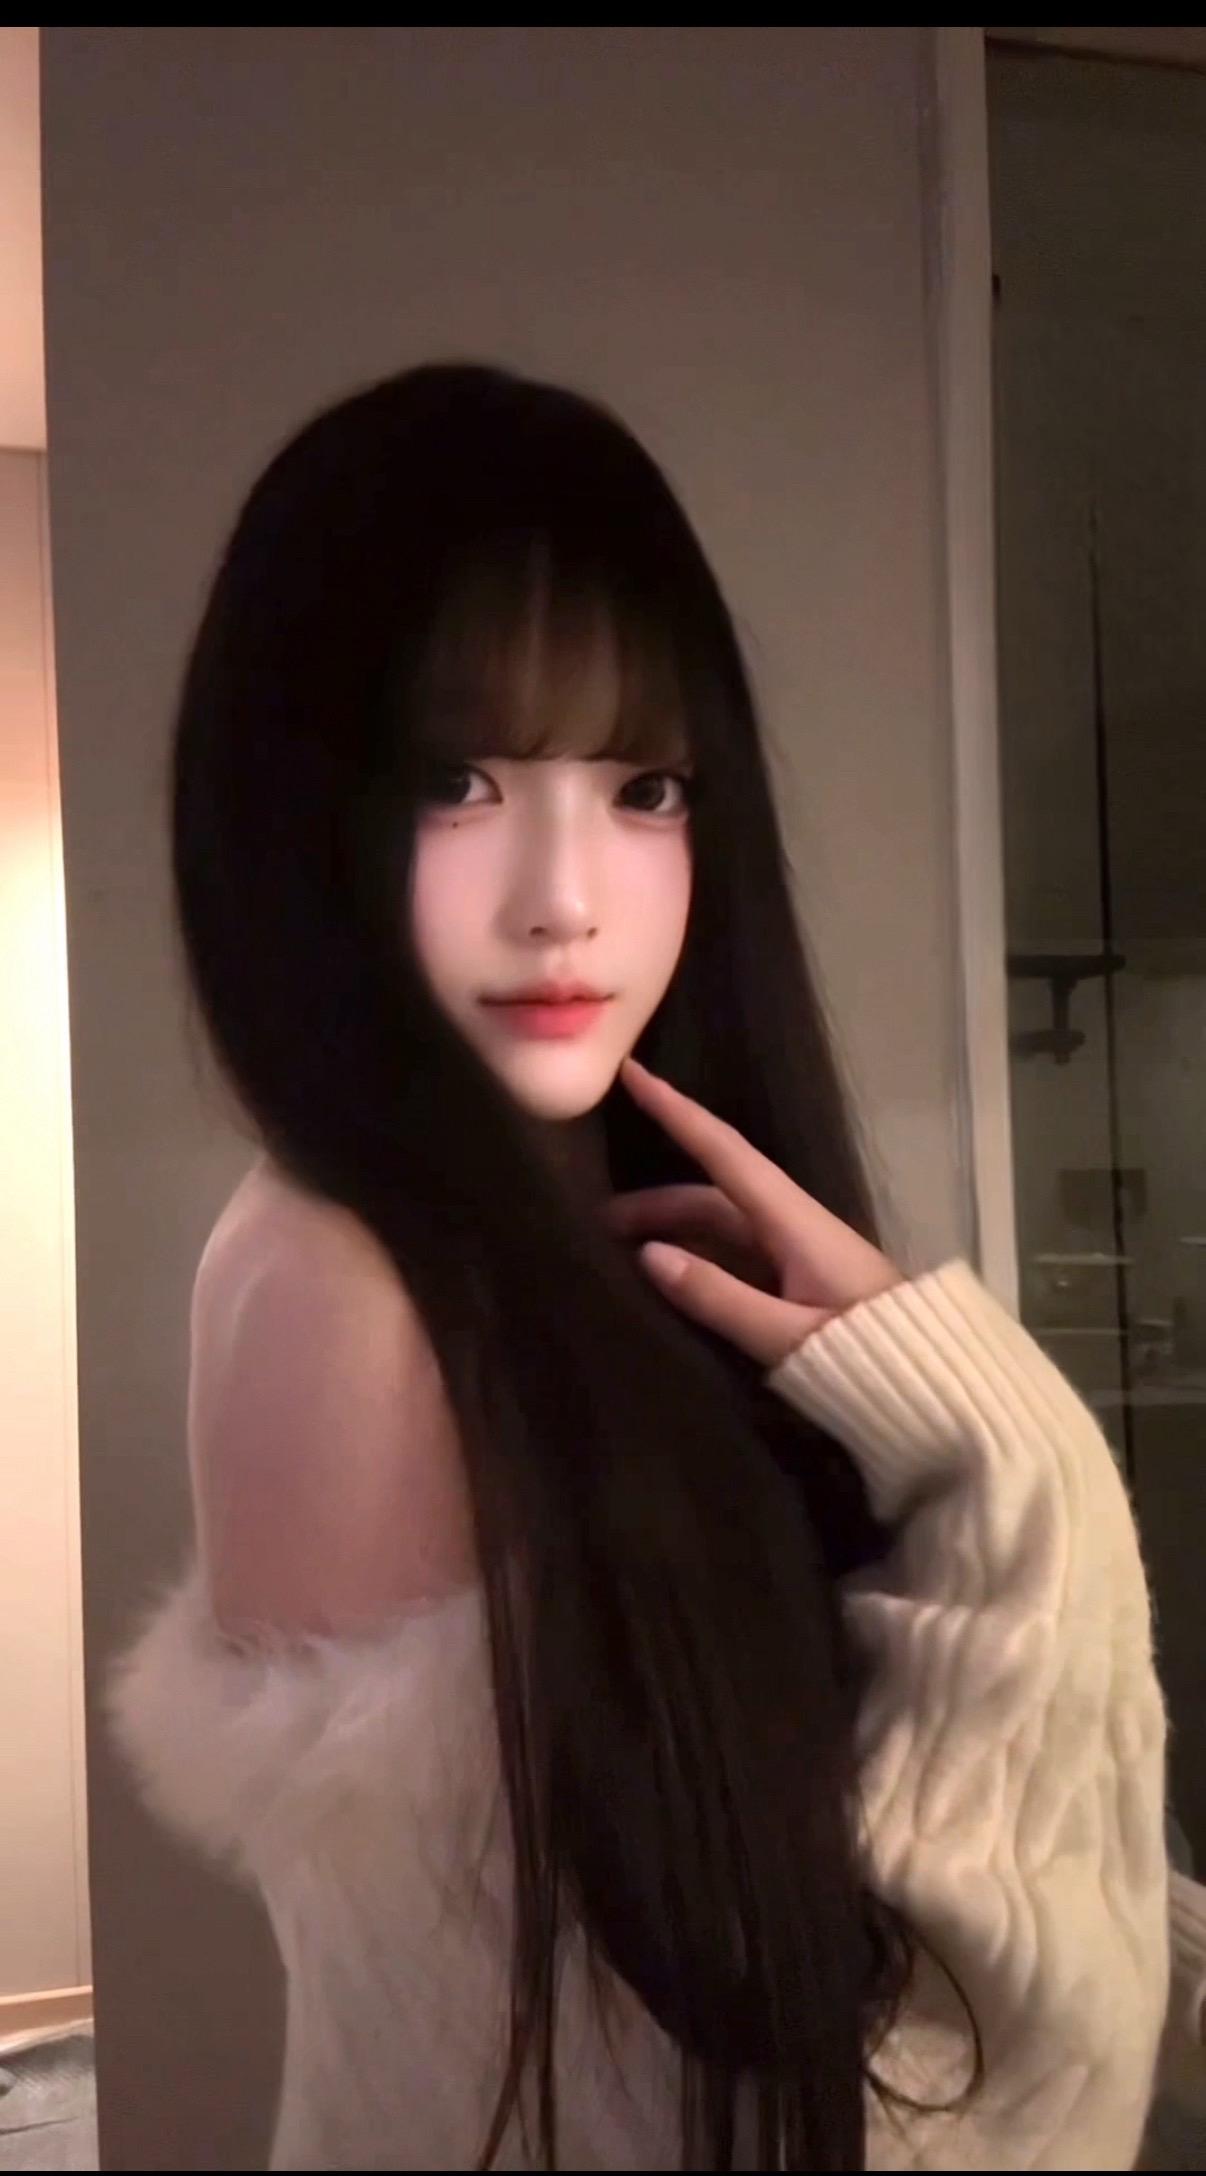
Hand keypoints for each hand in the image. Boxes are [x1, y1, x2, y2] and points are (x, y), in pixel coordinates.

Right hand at [606, 1058, 901, 1367]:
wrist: (939, 1391)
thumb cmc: (870, 1359)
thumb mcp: (787, 1336)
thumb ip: (718, 1297)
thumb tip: (650, 1254)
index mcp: (795, 1223)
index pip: (724, 1154)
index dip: (676, 1112)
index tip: (633, 1072)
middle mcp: (795, 1229)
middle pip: (713, 1198)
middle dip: (654, 1202)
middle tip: (595, 1225)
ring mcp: (800, 1259)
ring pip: (723, 1231)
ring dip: (672, 1235)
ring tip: (620, 1257)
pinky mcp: (804, 1289)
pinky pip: (737, 1262)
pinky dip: (697, 1264)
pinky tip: (668, 1284)